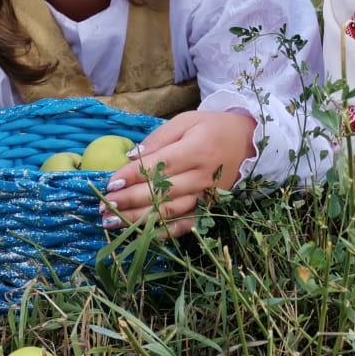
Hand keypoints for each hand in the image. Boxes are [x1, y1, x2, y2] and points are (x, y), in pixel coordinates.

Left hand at [99, 109, 256, 237]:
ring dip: (138, 219)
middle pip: (160, 192)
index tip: (109, 184)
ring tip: (112, 222)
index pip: (158, 166)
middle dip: (129, 201)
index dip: (132, 176)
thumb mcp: (187, 120)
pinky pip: (184, 225)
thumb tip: (131, 157)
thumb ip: (159, 138)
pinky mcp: (209, 208)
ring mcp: (206, 196)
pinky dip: (163, 233)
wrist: (251, 144)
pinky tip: (141, 235)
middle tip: (104, 207)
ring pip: (169, 212)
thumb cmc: (214, 128)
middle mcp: (201, 176)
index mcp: (196, 150)